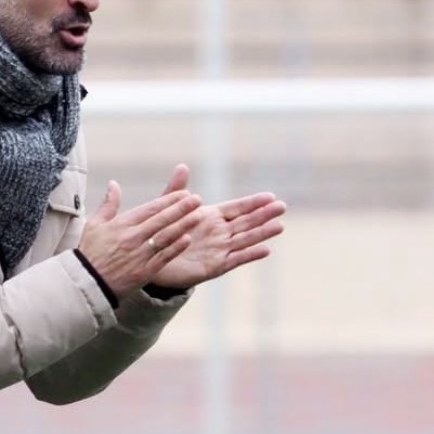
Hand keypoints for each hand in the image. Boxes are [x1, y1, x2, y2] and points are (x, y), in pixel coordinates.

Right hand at [77, 173, 203, 298]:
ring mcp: (139, 255)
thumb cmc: (90, 252)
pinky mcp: (144, 271)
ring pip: (166, 237)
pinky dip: (176, 248)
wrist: (88, 283)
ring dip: (183, 225)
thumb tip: (113, 184)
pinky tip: (188, 239)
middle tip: (197, 199)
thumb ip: (108, 204)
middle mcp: (133, 238)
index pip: (150, 209)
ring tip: (198, 216)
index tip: (184, 193)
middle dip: (181, 208)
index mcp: (122, 225)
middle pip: (161, 220)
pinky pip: (163, 257)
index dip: (169, 200)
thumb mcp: (94, 224)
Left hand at [147, 166, 285, 290]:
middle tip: (283, 206)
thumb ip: (176, 191)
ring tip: (280, 226)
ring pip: (245, 240)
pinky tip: (265, 249)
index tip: (271, 196)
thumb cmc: (160, 233)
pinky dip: (249, 255)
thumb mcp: (167, 209)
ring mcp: (218, 250)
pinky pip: (235, 260)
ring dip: (262, 233)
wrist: (151, 260)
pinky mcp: (214, 267)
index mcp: (210, 217)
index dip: (253, 202)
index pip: (236, 208)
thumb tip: (182, 166)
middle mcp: (219, 233)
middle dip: (264, 215)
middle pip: (246, 222)